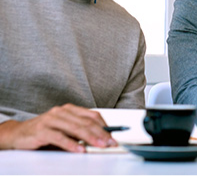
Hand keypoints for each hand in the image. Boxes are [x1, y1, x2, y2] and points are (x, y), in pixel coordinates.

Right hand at [0, 104, 115, 151]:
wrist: (18, 134)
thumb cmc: (44, 132)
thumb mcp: (64, 130)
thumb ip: (79, 133)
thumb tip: (99, 140)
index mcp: (70, 109)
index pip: (93, 115)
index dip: (105, 126)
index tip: (113, 137)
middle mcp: (62, 111)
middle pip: (86, 122)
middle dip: (101, 134)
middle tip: (110, 143)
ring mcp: (51, 119)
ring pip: (76, 128)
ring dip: (90, 138)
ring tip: (99, 146)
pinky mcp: (42, 130)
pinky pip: (60, 137)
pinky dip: (71, 145)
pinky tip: (80, 150)